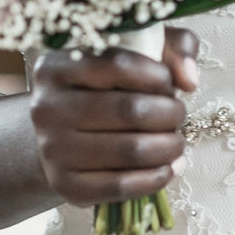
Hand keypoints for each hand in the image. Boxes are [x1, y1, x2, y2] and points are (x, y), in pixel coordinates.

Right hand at [27, 26, 199, 206]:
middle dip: (170, 114)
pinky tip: (168, 167)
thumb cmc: (108, 86)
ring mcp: (52, 149)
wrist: (63, 133)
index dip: (158, 75)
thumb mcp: (139, 49)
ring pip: (131, 150)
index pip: (119, 64)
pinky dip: (156, 178)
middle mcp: (45, 107)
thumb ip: (174, 47)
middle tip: (178, 115)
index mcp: (56, 66)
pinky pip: (121, 186)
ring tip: (175, 141)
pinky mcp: (64, 185)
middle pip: (130, 110)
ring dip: (169, 147)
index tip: (168, 84)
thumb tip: (188, 80)